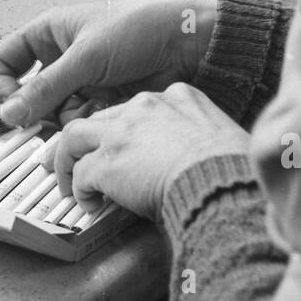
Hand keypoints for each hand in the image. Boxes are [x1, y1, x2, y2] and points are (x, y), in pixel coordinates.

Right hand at [0, 0, 217, 127]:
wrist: (187, 45)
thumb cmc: (141, 29)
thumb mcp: (86, 57)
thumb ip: (46, 87)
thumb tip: (10, 111)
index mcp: (51, 32)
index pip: (6, 59)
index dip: (1, 82)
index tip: (10, 104)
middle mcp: (63, 57)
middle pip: (28, 92)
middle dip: (35, 108)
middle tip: (41, 120)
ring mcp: (83, 81)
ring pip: (54, 111)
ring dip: (63, 118)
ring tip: (83, 113)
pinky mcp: (102, 101)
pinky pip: (80, 121)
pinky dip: (85, 124)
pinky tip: (101, 116)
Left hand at [45, 82, 253, 220]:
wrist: (222, 181)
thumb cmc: (233, 167)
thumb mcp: (218, 136)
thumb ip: (196, 139)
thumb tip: (193, 160)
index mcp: (178, 97)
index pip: (137, 107)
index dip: (124, 128)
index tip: (122, 144)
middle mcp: (145, 106)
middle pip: (101, 116)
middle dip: (87, 140)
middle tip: (76, 156)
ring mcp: (122, 131)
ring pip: (75, 136)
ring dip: (67, 159)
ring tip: (68, 180)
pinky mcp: (108, 161)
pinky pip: (80, 173)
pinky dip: (79, 189)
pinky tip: (89, 203)